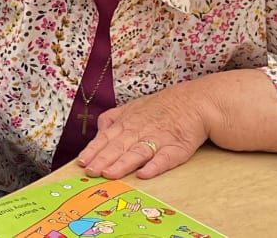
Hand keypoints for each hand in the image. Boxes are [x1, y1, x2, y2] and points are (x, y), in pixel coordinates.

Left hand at [77, 79, 210, 178]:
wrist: (194, 102)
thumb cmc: (161, 107)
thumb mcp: (133, 107)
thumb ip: (113, 119)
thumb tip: (98, 131)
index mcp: (128, 122)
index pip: (106, 137)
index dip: (94, 150)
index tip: (82, 161)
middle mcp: (140, 130)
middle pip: (119, 146)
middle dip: (103, 159)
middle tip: (90, 172)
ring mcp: (158, 139)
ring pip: (138, 152)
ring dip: (123, 164)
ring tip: (110, 174)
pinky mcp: (177, 148)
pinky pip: (165, 158)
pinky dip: (154, 166)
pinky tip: (144, 175)